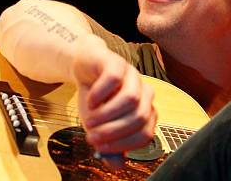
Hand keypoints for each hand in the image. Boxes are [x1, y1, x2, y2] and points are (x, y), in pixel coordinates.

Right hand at [71, 34, 156, 155]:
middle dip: (113, 131)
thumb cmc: (97, 98)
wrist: (85, 67)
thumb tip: (117, 167)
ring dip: (107, 114)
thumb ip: (109, 145)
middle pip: (139, 117)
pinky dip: (100, 94)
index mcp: (145, 110)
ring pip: (130, 98)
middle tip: (92, 137)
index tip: (100, 148)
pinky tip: (90, 100)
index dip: (123, 145)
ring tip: (89, 120)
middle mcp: (144, 93)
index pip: (145, 134)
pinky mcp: (117, 62)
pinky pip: (114, 79)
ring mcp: (132, 75)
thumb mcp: (100, 125)